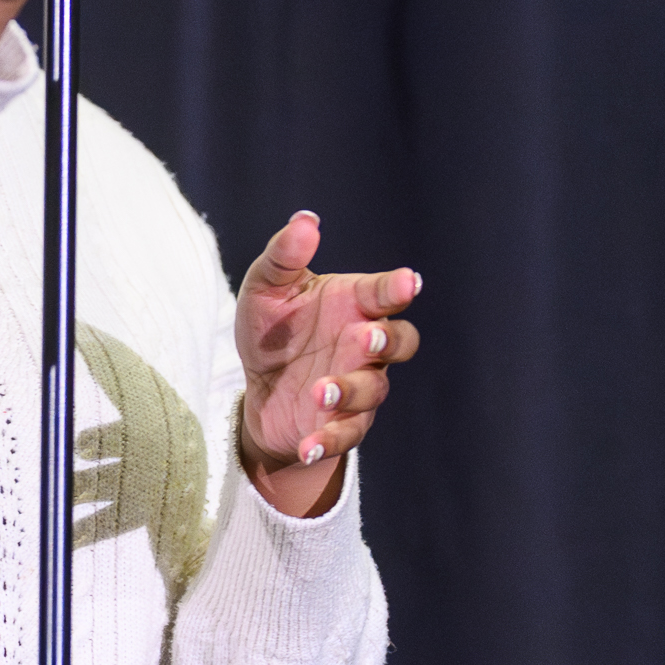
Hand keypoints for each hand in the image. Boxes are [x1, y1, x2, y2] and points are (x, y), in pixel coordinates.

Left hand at [234, 212, 422, 518]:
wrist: (259, 389)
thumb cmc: (272, 329)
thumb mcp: (266, 288)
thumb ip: (284, 256)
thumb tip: (306, 220)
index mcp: (354, 304)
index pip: (386, 293)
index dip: (398, 287)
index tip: (406, 282)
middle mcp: (364, 344)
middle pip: (402, 341)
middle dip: (390, 340)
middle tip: (366, 339)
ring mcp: (358, 384)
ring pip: (374, 389)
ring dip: (350, 391)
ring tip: (319, 391)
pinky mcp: (342, 423)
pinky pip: (348, 434)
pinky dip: (330, 439)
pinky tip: (308, 443)